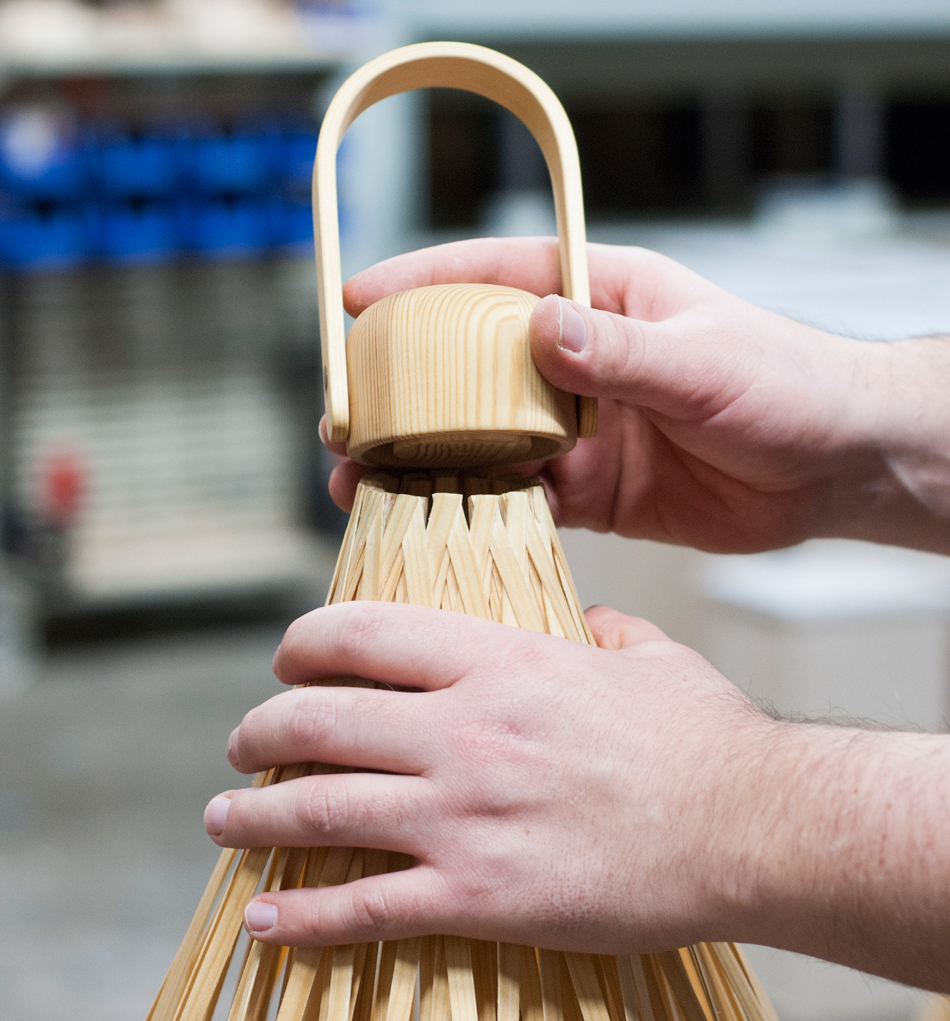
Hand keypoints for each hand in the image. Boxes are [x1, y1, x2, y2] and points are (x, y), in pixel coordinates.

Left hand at [204, 601, 774, 953]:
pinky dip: (303, 917)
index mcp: (501, 665)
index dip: (303, 645)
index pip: (363, 636)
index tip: (285, 663)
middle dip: (259, 732)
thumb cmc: (709, 741)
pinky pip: (366, 909)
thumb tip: (590, 622)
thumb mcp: (654, 659)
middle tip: (239, 747)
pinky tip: (265, 920)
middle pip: (319, 722)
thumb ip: (606, 631)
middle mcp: (465, 733)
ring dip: (253, 818)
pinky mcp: (481, 897)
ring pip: (320, 810)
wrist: (756, 828)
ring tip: (221, 823)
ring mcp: (465, 817)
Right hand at [326, 237, 949, 555]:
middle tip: (346, 420)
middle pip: (471, 366)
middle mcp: (581, 361)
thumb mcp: (704, 361)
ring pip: (485, 438)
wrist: (831, 469)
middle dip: (404, 390)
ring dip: (427, 459)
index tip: (357, 303)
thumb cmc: (788, 386)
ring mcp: (582, 427)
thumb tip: (541, 330)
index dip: (423, 285)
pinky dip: (479, 508)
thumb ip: (620, 353)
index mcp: (604, 299)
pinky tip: (435, 520)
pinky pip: (522, 496)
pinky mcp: (593, 487)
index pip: (499, 278)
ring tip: (365, 481)